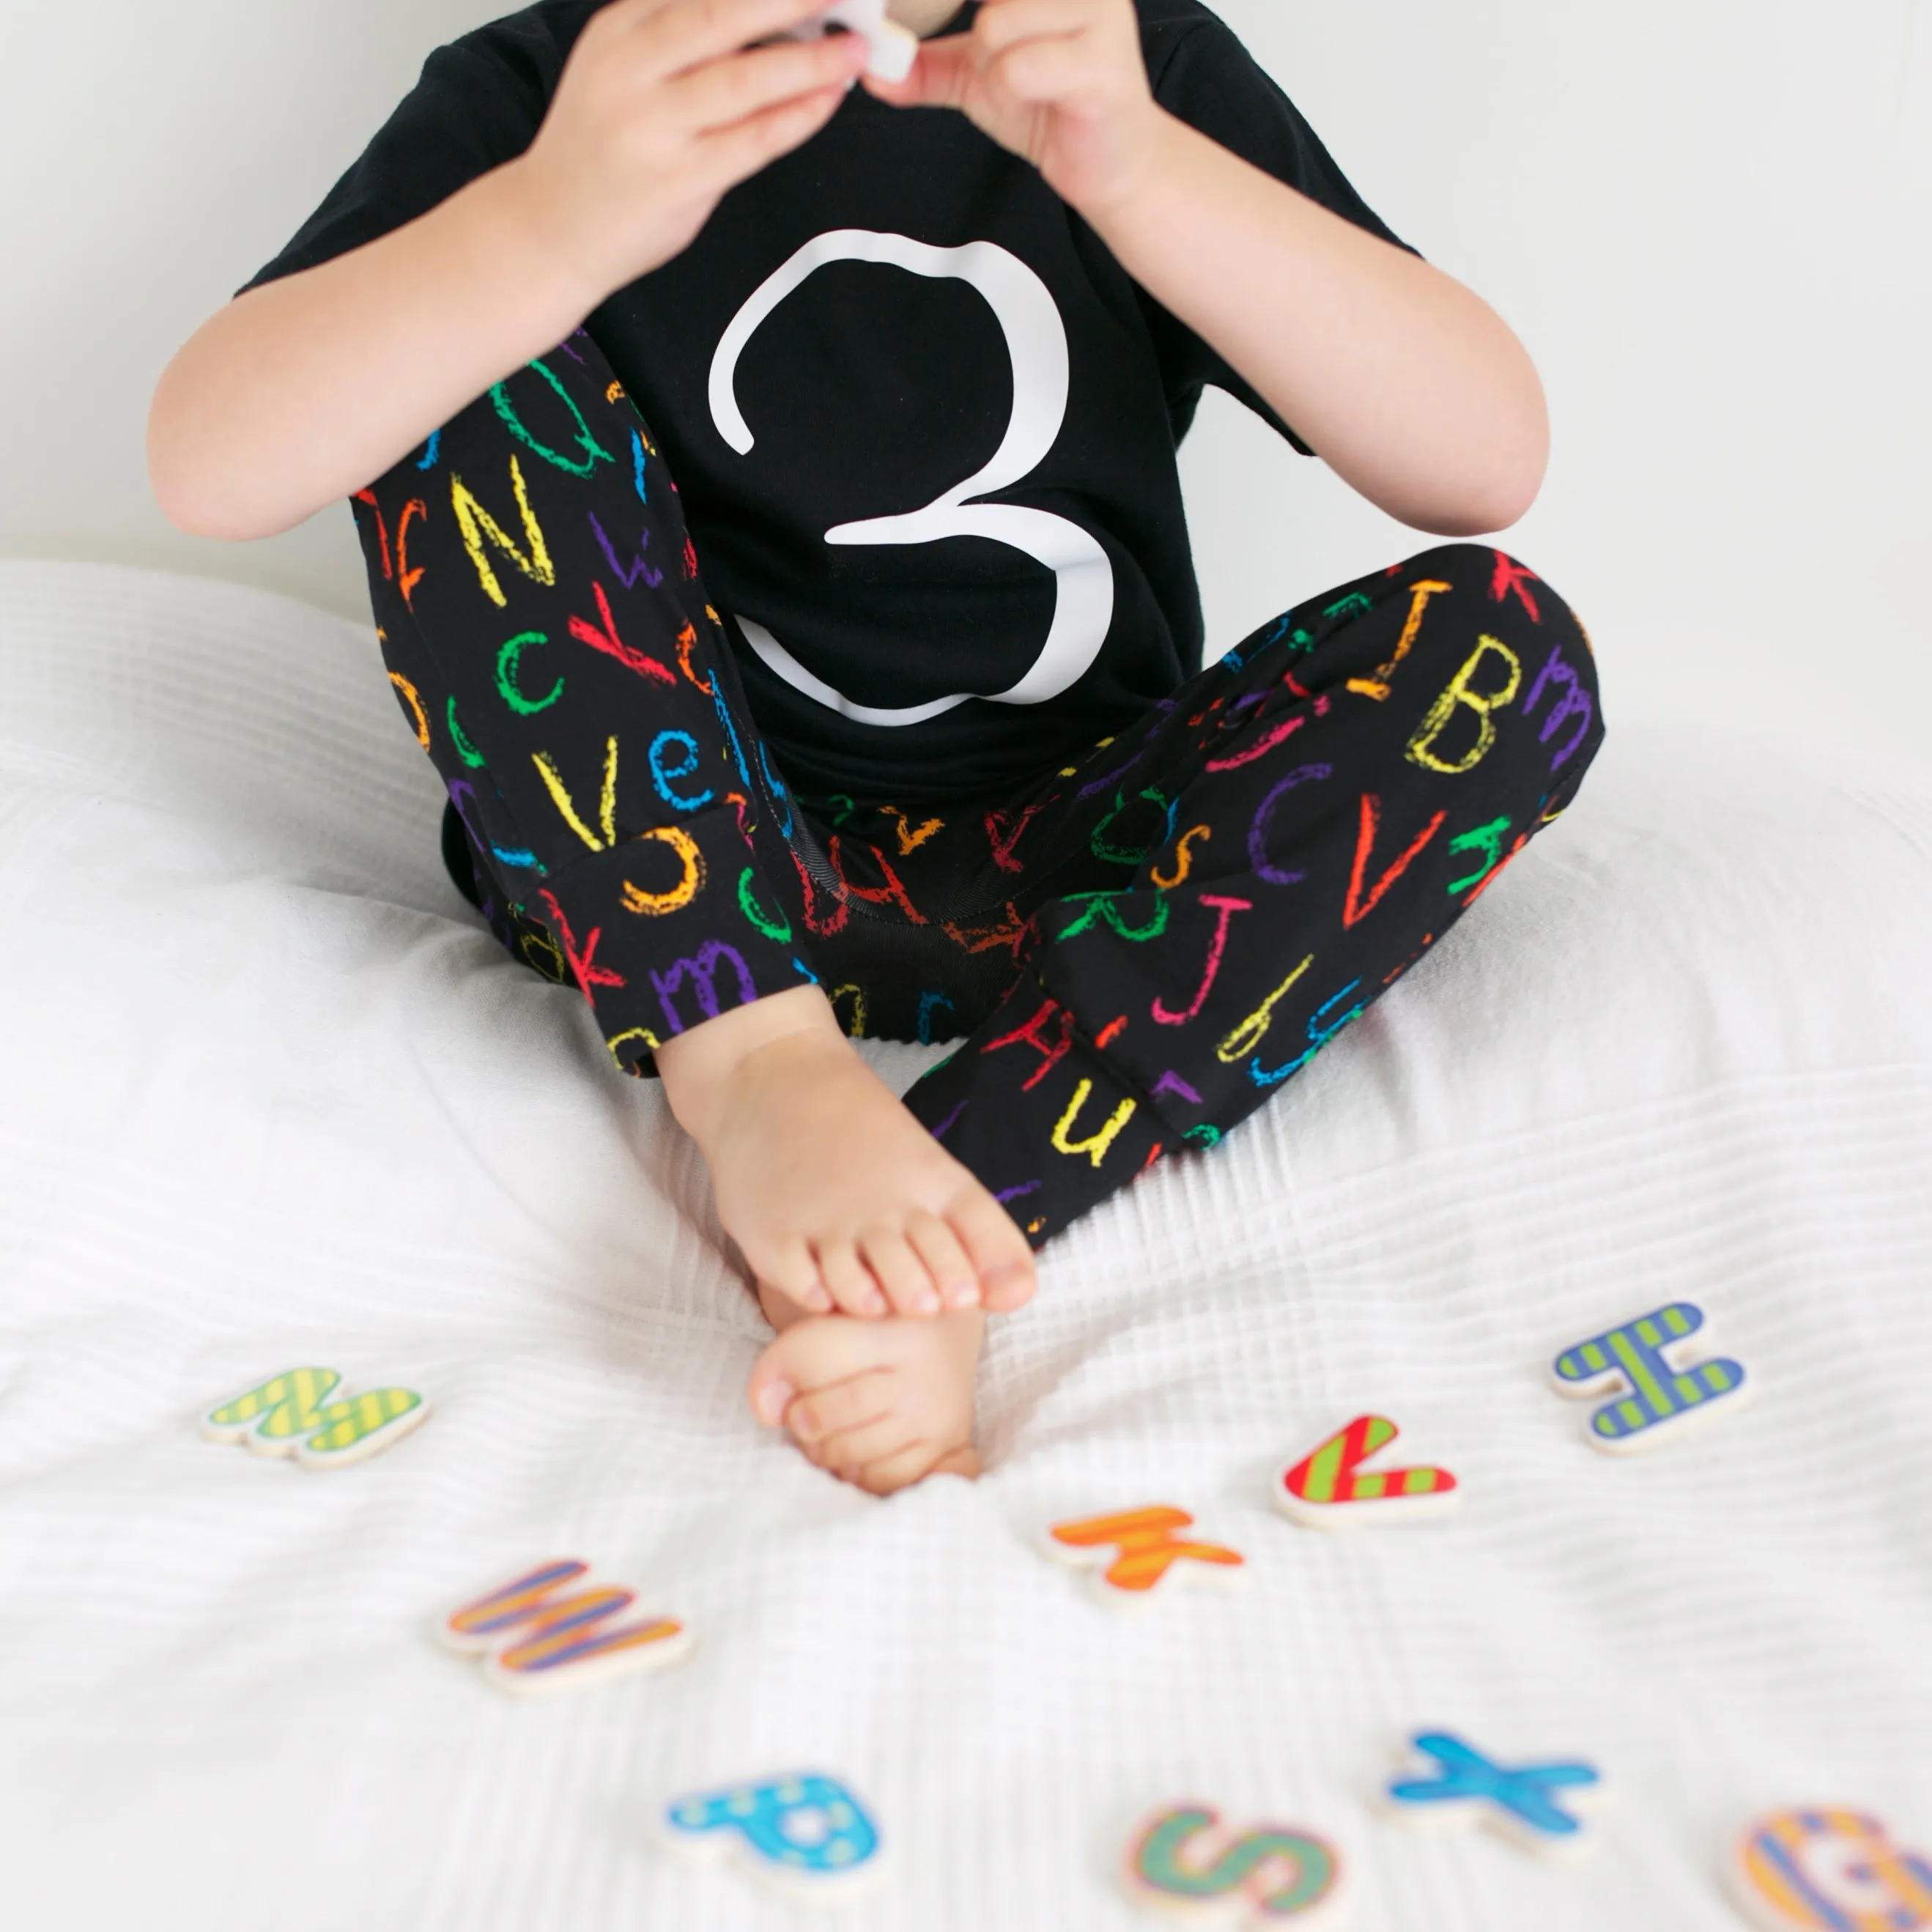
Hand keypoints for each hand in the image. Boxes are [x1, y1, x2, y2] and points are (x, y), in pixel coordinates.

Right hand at [513, 0, 872, 297]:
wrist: (551, 226)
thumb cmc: (601, 148)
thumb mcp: (623, 68)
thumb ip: (682, 40)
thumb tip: (772, 16)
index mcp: (619, 29)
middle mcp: (630, 68)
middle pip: (722, 14)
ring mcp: (651, 126)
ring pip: (744, 79)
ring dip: (809, 60)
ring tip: (854, 48)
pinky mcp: (676, 179)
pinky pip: (752, 140)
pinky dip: (798, 116)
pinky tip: (827, 98)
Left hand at [867, 0, 1166, 212]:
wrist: (1111, 165)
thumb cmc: (1054, 108)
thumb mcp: (979, 78)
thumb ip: (926, 67)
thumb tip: (870, 68)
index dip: (961, 5)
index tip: (964, 50)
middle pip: (986, 2)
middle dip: (976, 38)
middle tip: (997, 67)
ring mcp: (1098, 15)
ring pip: (994, 27)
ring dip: (993, 71)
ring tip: (1025, 89)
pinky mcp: (1101, 64)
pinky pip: (1017, 69)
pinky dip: (1010, 94)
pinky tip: (1038, 103)